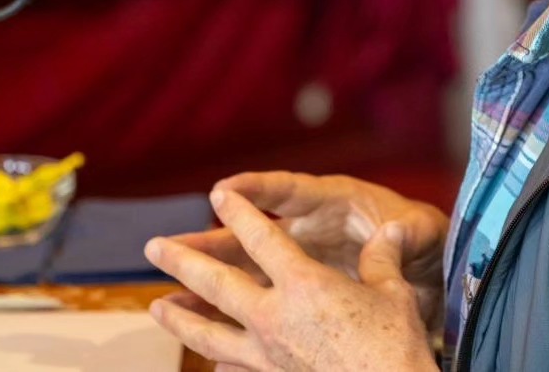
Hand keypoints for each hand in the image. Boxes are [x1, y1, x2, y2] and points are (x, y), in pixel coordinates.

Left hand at [145, 189, 437, 370]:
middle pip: (218, 284)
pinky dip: (219, 363)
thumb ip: (382, 258)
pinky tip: (208, 363)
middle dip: (183, 261)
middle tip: (153, 246)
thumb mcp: (393, 293)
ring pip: (211, 333)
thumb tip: (391, 231)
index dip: (239, 211)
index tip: (217, 193)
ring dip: (181, 318)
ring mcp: (268, 354)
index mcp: (304, 283)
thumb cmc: (395, 346)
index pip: (262, 236)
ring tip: (156, 308)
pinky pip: (236, 368)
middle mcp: (275, 316)